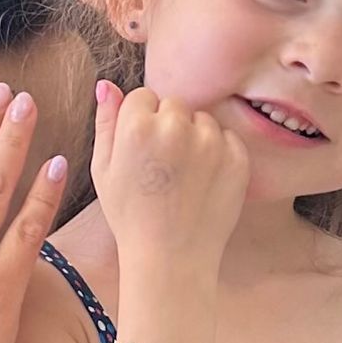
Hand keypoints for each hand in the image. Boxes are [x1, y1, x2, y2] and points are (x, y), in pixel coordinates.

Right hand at [91, 83, 248, 275]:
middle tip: (163, 166)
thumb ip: (106, 122)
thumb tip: (106, 84)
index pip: (143, 97)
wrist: (171, 258)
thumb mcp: (104, 170)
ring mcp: (210, 142)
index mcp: (137, 127)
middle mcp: (176, 127)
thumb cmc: (131, 216)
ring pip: (202, 120)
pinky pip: (227, 139)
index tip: (141, 151)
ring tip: (184, 176)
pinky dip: (219, 154)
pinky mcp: (237, 158)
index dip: (140, 123)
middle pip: (174, 105)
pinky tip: (203, 182)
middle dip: (168, 126)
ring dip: (195, 138)